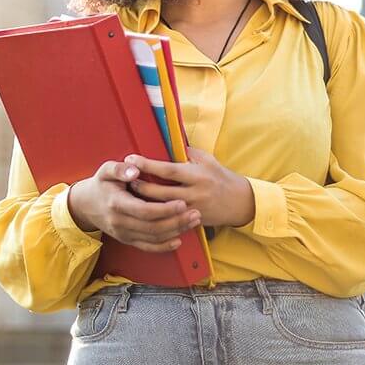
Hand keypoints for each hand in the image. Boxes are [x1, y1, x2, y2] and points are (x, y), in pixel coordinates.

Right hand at [67, 159, 202, 252]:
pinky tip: (178, 240)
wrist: (86, 205)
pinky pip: (147, 247)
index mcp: (116, 203)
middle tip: (195, 213)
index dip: (164, 209)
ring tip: (193, 222)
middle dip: (176, 222)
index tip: (182, 203)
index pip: (144, 210)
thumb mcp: (105, 170)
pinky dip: (164, 246)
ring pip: (153, 238)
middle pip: (152, 227)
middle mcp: (120, 222)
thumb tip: (135, 170)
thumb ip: (120, 168)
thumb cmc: (101, 184)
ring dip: (175, 232)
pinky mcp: (127, 240)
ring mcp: (123, 233)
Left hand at [124, 147, 254, 228]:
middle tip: (125, 179)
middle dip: (140, 185)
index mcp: (197, 175)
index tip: (131, 159)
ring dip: (144, 201)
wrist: (239, 202)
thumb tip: (168, 142)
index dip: (148, 165)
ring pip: (162, 208)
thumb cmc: (221, 177)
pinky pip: (169, 220)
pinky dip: (155, 215)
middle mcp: (194, 193)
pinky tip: (143, 211)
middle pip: (160, 192)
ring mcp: (192, 209)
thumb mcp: (207, 160)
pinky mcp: (191, 221)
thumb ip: (188, 152)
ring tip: (130, 194)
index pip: (168, 170)